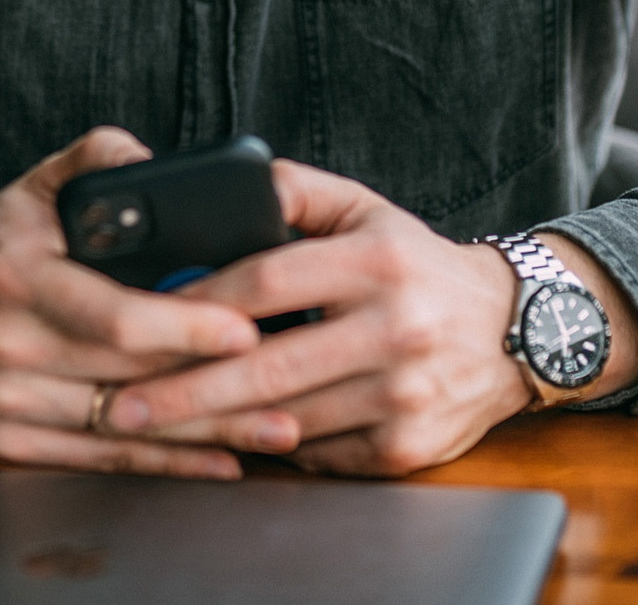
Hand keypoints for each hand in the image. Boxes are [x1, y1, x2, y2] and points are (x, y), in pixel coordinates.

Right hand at [0, 127, 288, 478]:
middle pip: (128, 375)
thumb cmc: (4, 236)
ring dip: (207, 430)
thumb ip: (104, 157)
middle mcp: (3, 343)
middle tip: (291, 378)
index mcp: (14, 273)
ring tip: (280, 425)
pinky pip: (100, 461)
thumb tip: (163, 165)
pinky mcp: (5, 440)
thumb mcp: (41, 179)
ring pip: (123, 426)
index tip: (246, 329)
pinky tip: (222, 457)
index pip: (112, 313)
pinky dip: (166, 462)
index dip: (184, 325)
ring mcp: (1, 400)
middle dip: (216, 380)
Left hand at [95, 162, 637, 475]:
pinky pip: (321, 453)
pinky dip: (273, 449)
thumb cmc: (420, 265)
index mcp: (376, 260)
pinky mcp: (408, 446)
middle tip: (118, 403)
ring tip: (153, 429)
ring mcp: (403, 393)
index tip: (141, 318)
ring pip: (288, 419)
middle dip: (185, 390)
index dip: (198, 302)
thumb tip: (227, 184)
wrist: (519, 328)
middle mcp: (395, 326)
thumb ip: (296, 191)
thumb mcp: (367, 209)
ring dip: (215, 428)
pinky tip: (229, 443)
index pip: (267, 281)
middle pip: (268, 365)